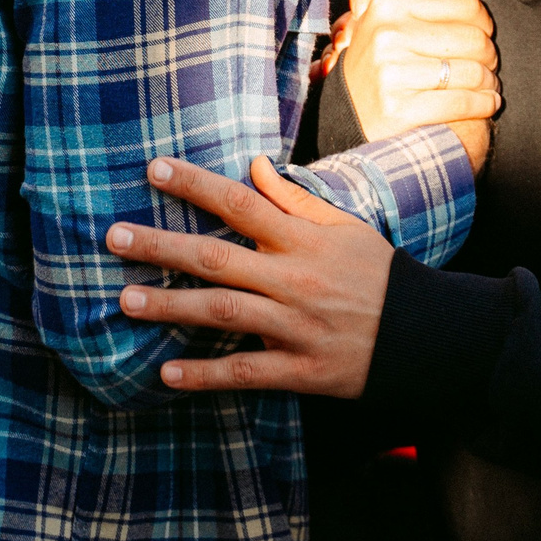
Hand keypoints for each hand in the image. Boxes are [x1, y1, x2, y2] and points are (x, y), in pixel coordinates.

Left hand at [107, 155, 394, 396]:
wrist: (427, 333)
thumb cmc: (379, 273)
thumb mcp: (344, 226)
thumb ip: (294, 199)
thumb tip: (252, 165)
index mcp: (304, 239)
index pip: (240, 202)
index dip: (194, 184)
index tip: (153, 169)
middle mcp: (294, 278)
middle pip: (216, 257)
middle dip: (161, 247)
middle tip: (113, 238)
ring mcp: (296, 325)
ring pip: (222, 312)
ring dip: (170, 307)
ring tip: (125, 301)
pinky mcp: (302, 369)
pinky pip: (246, 372)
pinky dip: (205, 374)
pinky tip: (167, 374)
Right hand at [336, 0, 498, 164]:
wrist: (350, 114)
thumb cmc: (384, 59)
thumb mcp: (396, 16)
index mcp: (388, 4)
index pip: (464, 1)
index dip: (482, 19)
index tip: (480, 32)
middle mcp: (385, 35)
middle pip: (473, 38)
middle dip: (489, 54)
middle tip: (486, 64)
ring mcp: (389, 73)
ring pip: (472, 72)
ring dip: (488, 82)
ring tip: (486, 85)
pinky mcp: (398, 109)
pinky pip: (462, 102)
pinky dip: (482, 104)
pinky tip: (485, 103)